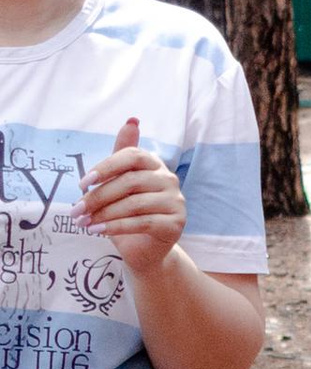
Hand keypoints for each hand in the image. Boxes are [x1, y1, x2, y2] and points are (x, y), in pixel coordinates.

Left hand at [77, 117, 186, 279]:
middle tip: (76, 210)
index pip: (132, 156)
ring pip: (134, 204)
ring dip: (104, 214)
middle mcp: (169, 180)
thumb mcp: (120, 183)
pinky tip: (98, 231)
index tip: (83, 183)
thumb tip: (132, 120)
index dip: (106, 167)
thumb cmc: (128, 212)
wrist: (146, 249)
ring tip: (84, 223)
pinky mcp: (176, 224)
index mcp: (154, 164)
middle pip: (130, 182)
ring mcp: (176, 202)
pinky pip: (142, 222)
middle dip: (98, 197)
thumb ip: (121, 154)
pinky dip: (116, 227)